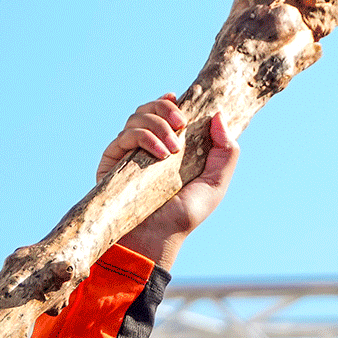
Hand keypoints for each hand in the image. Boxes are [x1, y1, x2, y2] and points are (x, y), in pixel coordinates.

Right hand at [103, 94, 239, 268]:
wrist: (157, 238)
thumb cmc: (185, 215)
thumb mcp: (216, 183)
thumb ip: (226, 151)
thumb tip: (218, 115)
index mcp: (171, 148)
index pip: (165, 114)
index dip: (170, 102)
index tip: (180, 99)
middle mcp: (148, 147)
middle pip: (149, 109)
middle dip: (166, 109)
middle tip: (181, 122)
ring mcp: (129, 153)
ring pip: (136, 117)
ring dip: (158, 125)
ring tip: (173, 149)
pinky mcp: (112, 161)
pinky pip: (125, 135)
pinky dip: (144, 137)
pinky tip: (161, 155)